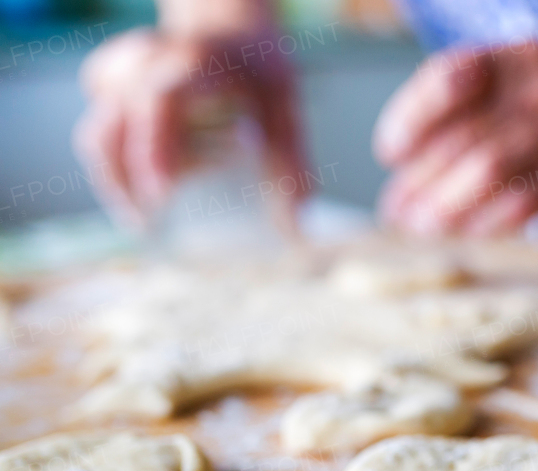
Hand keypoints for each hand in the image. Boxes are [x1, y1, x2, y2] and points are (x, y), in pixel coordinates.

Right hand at [74, 26, 306, 228]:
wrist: (230, 32)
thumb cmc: (259, 75)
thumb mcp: (285, 108)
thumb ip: (292, 162)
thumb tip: (295, 224)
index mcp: (196, 63)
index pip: (160, 101)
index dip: (154, 148)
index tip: (161, 194)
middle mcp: (150, 62)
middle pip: (115, 125)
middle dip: (126, 181)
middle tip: (148, 227)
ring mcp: (124, 72)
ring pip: (98, 131)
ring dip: (114, 181)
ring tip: (141, 223)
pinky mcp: (110, 85)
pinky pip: (97, 130)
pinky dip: (111, 167)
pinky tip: (134, 196)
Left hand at [374, 43, 537, 235]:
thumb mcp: (532, 66)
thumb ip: (480, 97)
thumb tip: (413, 151)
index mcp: (516, 57)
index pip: (447, 79)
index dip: (411, 117)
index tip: (390, 152)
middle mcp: (537, 89)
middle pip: (462, 137)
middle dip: (420, 179)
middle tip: (394, 210)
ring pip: (488, 171)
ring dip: (447, 205)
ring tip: (419, 228)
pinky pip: (526, 202)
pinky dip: (490, 222)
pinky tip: (467, 234)